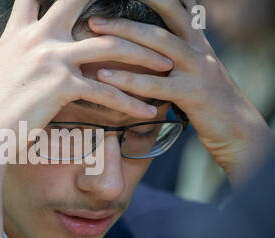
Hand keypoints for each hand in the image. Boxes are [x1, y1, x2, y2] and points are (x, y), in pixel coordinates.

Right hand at [0, 0, 172, 236]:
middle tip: (142, 2)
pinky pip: (107, 91)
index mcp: (18, 34)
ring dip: (142, 55)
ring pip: (110, 45)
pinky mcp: (61, 85)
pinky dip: (131, 103)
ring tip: (165, 65)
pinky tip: (148, 111)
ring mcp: (50, 58)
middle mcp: (36, 37)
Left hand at [89, 0, 274, 186]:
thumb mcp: (193, 72)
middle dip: (128, 17)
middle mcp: (198, 50)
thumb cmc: (208, 102)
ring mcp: (198, 69)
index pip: (175, 10)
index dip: (155, 0)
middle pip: (162, 22)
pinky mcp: (193, 93)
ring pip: (159, 45)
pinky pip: (156, 84)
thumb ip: (174, 58)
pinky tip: (105, 77)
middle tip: (95, 17)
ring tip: (94, 34)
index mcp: (196, 42)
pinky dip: (129, 80)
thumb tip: (146, 51)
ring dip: (124, 38)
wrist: (237, 128)